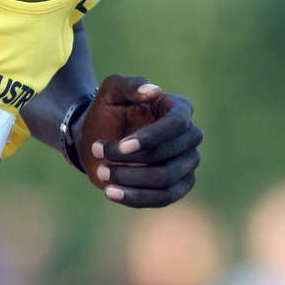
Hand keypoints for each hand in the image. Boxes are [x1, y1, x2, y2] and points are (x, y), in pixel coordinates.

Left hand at [78, 74, 201, 206]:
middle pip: (170, 154)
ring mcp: (187, 163)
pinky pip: (164, 198)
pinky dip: (137, 198)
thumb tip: (155, 90)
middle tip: (97, 151)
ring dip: (130, 179)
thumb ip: (131, 85)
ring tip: (101, 172)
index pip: (177, 124)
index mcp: (179, 108)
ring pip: (166, 179)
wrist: (95, 138)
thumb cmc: (106, 110)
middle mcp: (190, 136)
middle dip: (132, 159)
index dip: (151, 138)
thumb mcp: (111, 90)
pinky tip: (111, 192)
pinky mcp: (177, 186)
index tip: (122, 146)